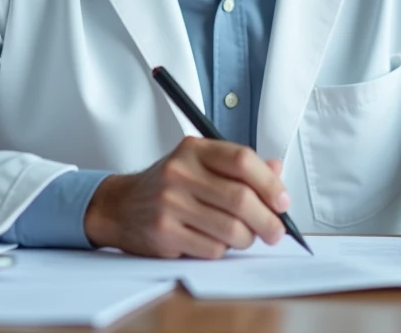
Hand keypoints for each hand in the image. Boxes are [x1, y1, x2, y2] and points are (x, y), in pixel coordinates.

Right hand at [83, 136, 288, 258]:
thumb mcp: (198, 164)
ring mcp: (170, 202)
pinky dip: (221, 250)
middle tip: (276, 231)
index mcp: (194, 149)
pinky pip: (212, 249)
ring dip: (246, 239)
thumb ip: (237, 167)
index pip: (241, 160)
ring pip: (231, 229)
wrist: (118, 206)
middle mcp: (180, 172)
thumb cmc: (166, 185)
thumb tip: (276, 169)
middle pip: (241, 199)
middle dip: (268, 221)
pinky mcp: (164, 232)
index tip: (283, 202)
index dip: (270, 183)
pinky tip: (212, 241)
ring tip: (242, 237)